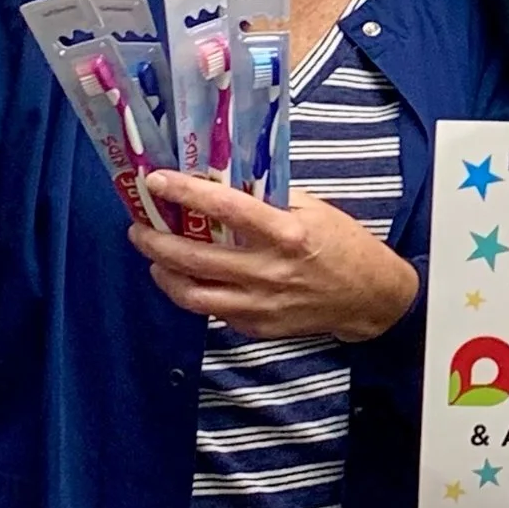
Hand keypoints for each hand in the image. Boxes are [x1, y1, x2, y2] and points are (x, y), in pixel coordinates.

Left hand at [131, 170, 421, 341]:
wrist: (369, 296)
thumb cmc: (344, 245)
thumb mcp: (314, 210)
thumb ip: (270, 199)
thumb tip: (224, 183)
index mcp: (286, 234)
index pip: (226, 208)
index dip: (186, 192)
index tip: (156, 180)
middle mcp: (269, 271)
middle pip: (194, 259)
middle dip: (155, 242)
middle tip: (138, 228)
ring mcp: (261, 304)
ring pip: (193, 295)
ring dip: (164, 275)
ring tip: (155, 259)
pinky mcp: (258, 327)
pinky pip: (214, 311)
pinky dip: (196, 294)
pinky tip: (190, 280)